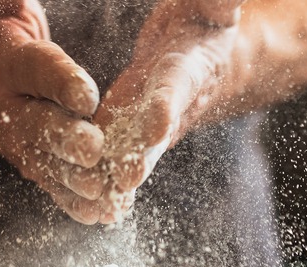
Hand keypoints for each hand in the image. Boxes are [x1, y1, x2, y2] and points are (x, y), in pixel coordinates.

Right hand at [0, 0, 110, 223]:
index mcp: (10, 65)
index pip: (38, 72)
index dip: (61, 82)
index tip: (86, 94)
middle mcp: (14, 109)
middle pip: (41, 126)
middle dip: (66, 141)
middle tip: (93, 151)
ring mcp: (22, 143)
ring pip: (49, 165)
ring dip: (75, 182)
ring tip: (102, 193)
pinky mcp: (33, 165)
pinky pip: (53, 186)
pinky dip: (75, 203)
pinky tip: (101, 215)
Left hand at [94, 0, 244, 202]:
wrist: (204, 57)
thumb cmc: (204, 26)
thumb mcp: (212, 9)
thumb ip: (217, 2)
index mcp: (188, 70)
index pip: (177, 88)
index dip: (166, 107)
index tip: (157, 127)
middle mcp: (170, 104)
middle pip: (154, 133)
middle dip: (140, 156)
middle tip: (126, 180)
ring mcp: (148, 122)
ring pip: (133, 152)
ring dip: (117, 178)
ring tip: (102, 205)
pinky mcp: (130, 128)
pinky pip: (117, 154)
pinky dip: (105, 178)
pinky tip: (88, 203)